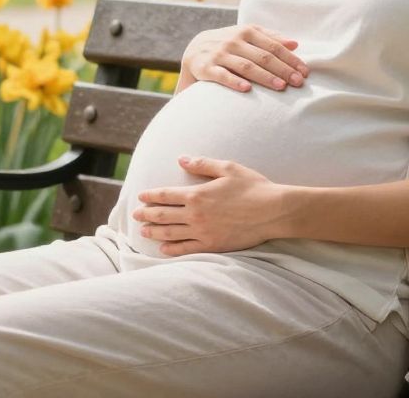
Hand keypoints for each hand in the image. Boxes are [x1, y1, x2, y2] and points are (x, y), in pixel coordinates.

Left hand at [133, 156, 285, 255]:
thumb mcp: (227, 168)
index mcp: (197, 194)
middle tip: (135, 216)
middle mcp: (196, 214)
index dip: (150, 196)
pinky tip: (163, 249)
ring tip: (144, 232)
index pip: (166, 195)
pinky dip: (172, 250)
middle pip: (163, 215)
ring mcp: (203, 232)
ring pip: (171, 233)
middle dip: (147, 215)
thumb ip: (202, 163)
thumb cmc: (252, 186)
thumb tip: (181, 158)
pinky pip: (187, 250)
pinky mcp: (213, 245)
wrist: (273, 211)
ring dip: (155, 232)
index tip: (140, 196)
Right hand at [181, 24, 305, 92]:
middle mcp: (233, 40)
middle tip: (298, 83)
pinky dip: (234, 81)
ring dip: (265, 77)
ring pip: (246, 66)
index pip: (273, 46)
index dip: (290, 59)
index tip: (304, 72)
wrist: (194, 50)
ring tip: (281, 87)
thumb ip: (270, 38)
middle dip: (283, 70)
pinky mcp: (206, 68)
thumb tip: (295, 44)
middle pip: (263, 56)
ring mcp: (219, 54)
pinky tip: (247, 89)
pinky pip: (222, 75)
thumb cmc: (228, 45)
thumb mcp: (246, 36)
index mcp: (246, 31)